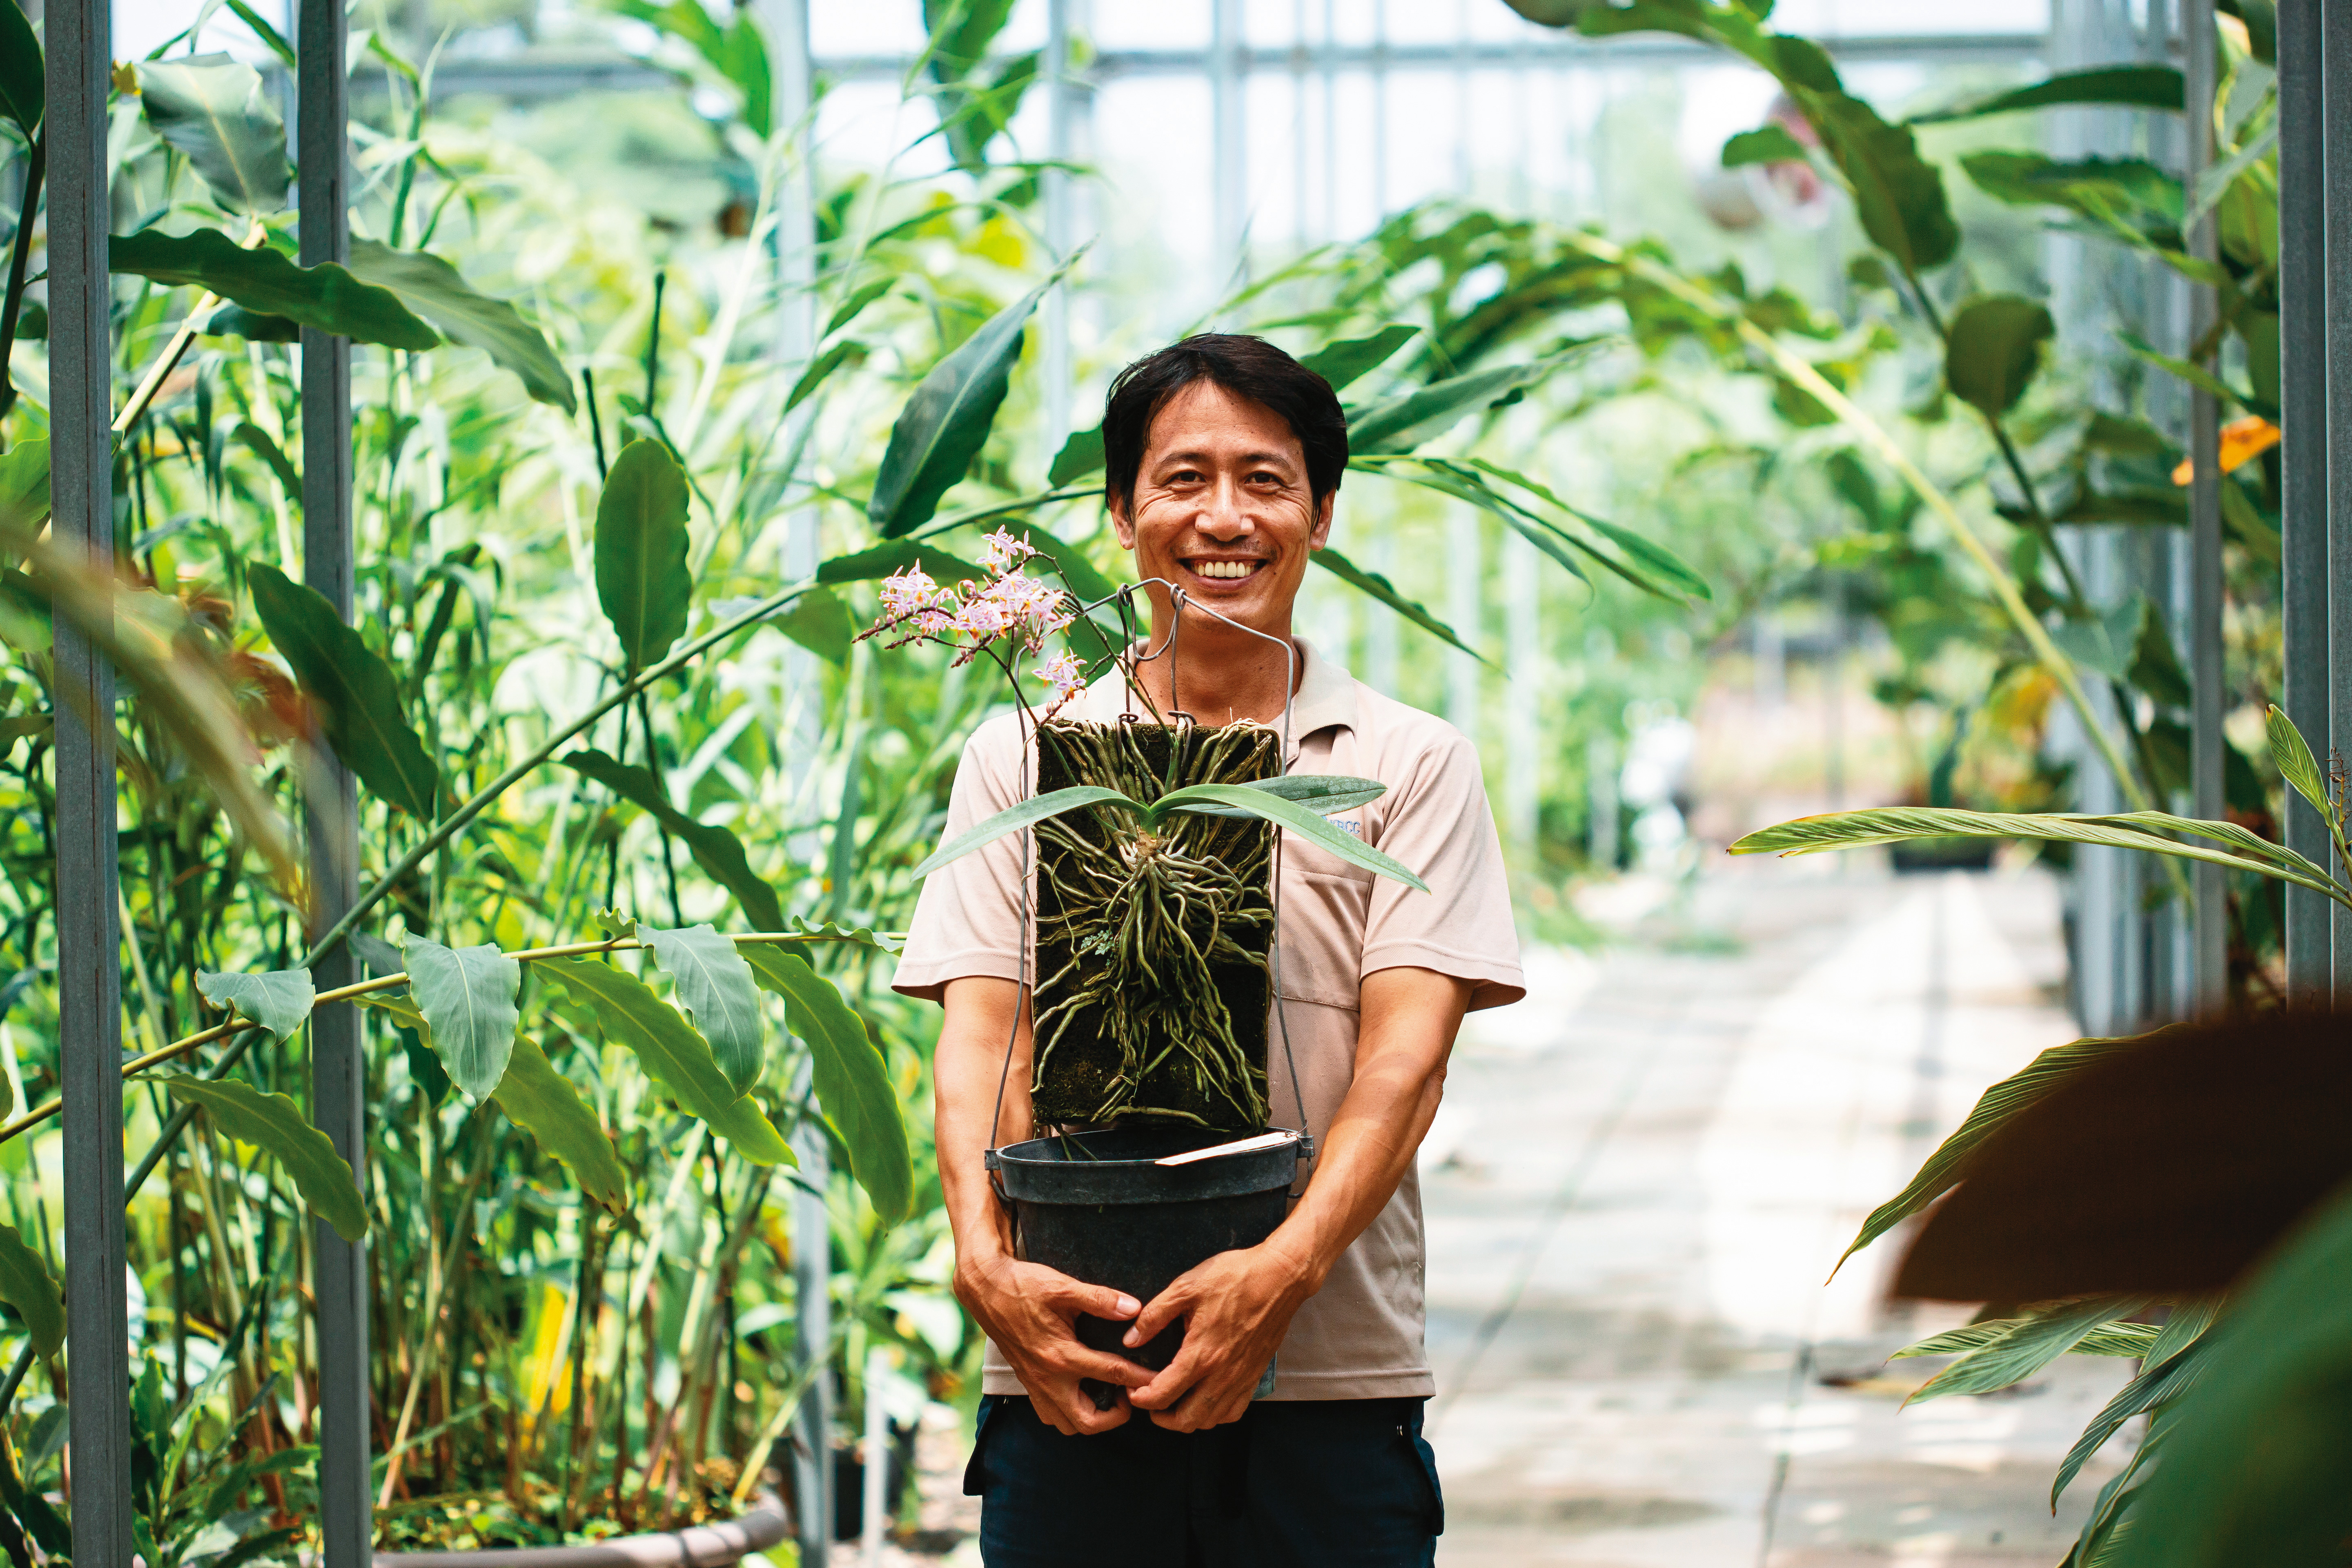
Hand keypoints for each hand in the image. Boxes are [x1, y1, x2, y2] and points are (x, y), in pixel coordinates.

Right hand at [954, 1250, 1151, 1434]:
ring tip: (1108, 1396)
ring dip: (1091, 1418)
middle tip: (1131, 1396)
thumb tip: (1134, 1308)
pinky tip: (1081, 1393)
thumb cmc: (1024, 1286)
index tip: (1160, 1380)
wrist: (986, 1290)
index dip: (1140, 1379)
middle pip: (1088, 1422)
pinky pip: (1050, 1415)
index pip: (1111, 1374)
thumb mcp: (1063, 1287)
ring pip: (1067, 1424)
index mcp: (1061, 1355)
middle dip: (1116, 1416)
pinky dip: (1068, 1414)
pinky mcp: (1027, 1384)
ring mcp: (1035, 1385)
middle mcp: (1048, 1378)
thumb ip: (1100, 1299)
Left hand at [1124, 1243, 1314, 1431]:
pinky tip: (1206, 1400)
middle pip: (1187, 1419)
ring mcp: (1241, 1378)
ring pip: (1211, 1420)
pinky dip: (1216, 1415)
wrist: (1280, 1277)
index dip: (1141, 1399)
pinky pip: (1234, 1411)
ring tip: (1174, 1403)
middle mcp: (1222, 1374)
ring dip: (1188, 1419)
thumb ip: (1155, 1315)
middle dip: (1162, 1418)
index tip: (1131, 1390)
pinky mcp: (1255, 1375)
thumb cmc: (1235, 1277)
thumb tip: (1131, 1338)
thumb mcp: (1186, 1287)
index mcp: (1201, 1353)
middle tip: (1149, 1403)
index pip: (1163, 1394)